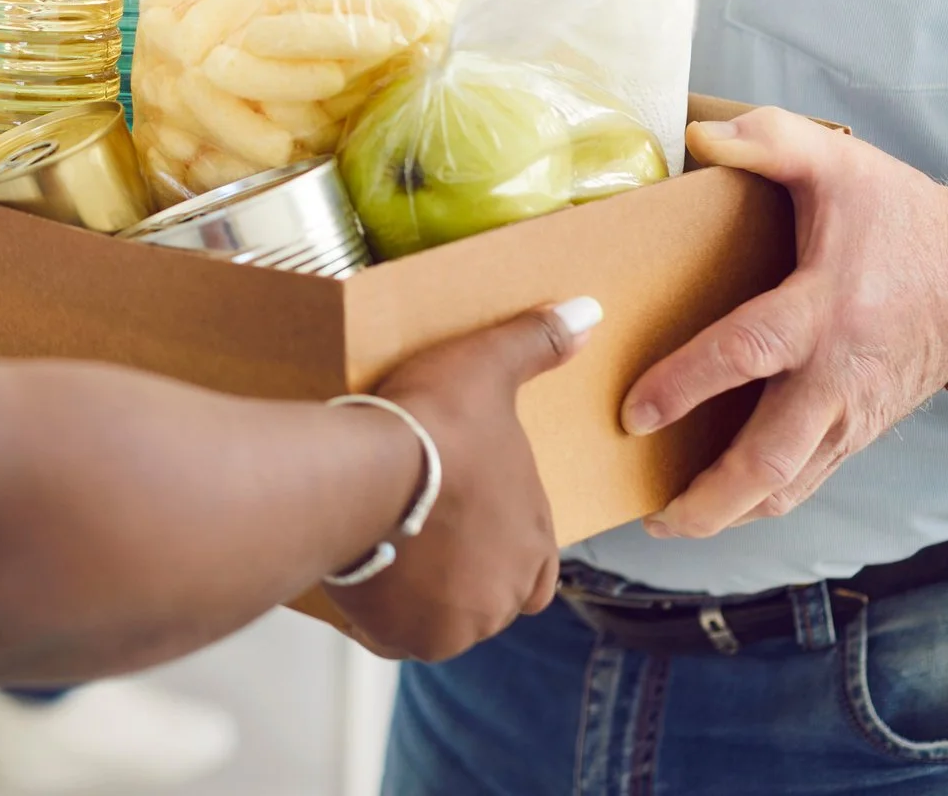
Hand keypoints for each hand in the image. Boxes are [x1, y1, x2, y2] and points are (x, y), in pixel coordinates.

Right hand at [328, 300, 596, 663]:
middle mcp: (500, 596)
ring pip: (441, 621)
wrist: (361, 474)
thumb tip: (588, 312)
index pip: (539, 572)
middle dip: (462, 577)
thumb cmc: (430, 425)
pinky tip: (360, 572)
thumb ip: (537, 343)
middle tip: (424, 535)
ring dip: (422, 598)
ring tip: (389, 550)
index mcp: (532, 542)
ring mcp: (450, 623)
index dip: (507, 550)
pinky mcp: (398, 636)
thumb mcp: (488, 367)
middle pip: (487, 600)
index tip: (472, 527)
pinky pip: (390, 634)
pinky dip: (378, 613)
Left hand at [622, 109, 947, 539]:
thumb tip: (698, 136)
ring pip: (793, 483)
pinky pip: (813, 479)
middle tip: (656, 518)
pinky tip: (726, 506)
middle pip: (771, 456)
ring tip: (674, 522)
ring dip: (733, 512)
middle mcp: (837, 375)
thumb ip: (771, 140)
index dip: (687, 384)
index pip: (747, 354)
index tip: (634, 413)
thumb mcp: (839, 161)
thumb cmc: (900, 216)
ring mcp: (855, 412)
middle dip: (712, 497)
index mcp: (823, 309)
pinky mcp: (864, 430)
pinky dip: (767, 500)